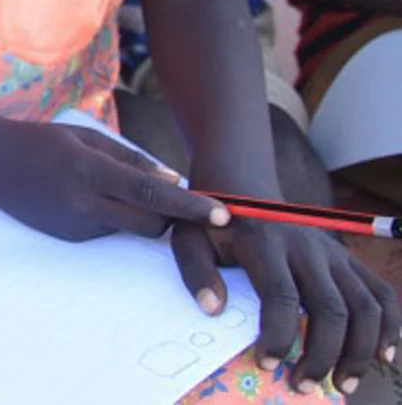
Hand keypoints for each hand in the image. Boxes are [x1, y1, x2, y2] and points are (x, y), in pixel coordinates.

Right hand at [0, 120, 225, 241]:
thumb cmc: (39, 141)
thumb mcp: (85, 138)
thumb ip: (131, 160)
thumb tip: (174, 180)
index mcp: (89, 170)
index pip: (152, 192)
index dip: (190, 206)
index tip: (223, 214)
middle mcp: (83, 203)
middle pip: (150, 224)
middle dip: (170, 218)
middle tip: (181, 203)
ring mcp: (75, 226)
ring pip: (130, 229)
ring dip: (140, 215)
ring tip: (119, 191)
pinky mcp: (68, 239)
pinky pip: (107, 232)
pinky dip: (112, 218)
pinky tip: (88, 199)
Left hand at [173, 212, 401, 395]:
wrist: (244, 185)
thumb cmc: (212, 222)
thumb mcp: (188, 236)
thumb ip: (196, 270)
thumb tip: (213, 309)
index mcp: (265, 243)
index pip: (281, 294)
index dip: (279, 335)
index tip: (267, 364)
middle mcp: (308, 247)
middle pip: (331, 307)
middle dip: (322, 354)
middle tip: (304, 386)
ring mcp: (334, 253)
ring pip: (365, 305)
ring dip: (360, 351)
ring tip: (344, 385)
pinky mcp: (348, 259)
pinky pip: (382, 293)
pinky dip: (391, 326)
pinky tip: (384, 357)